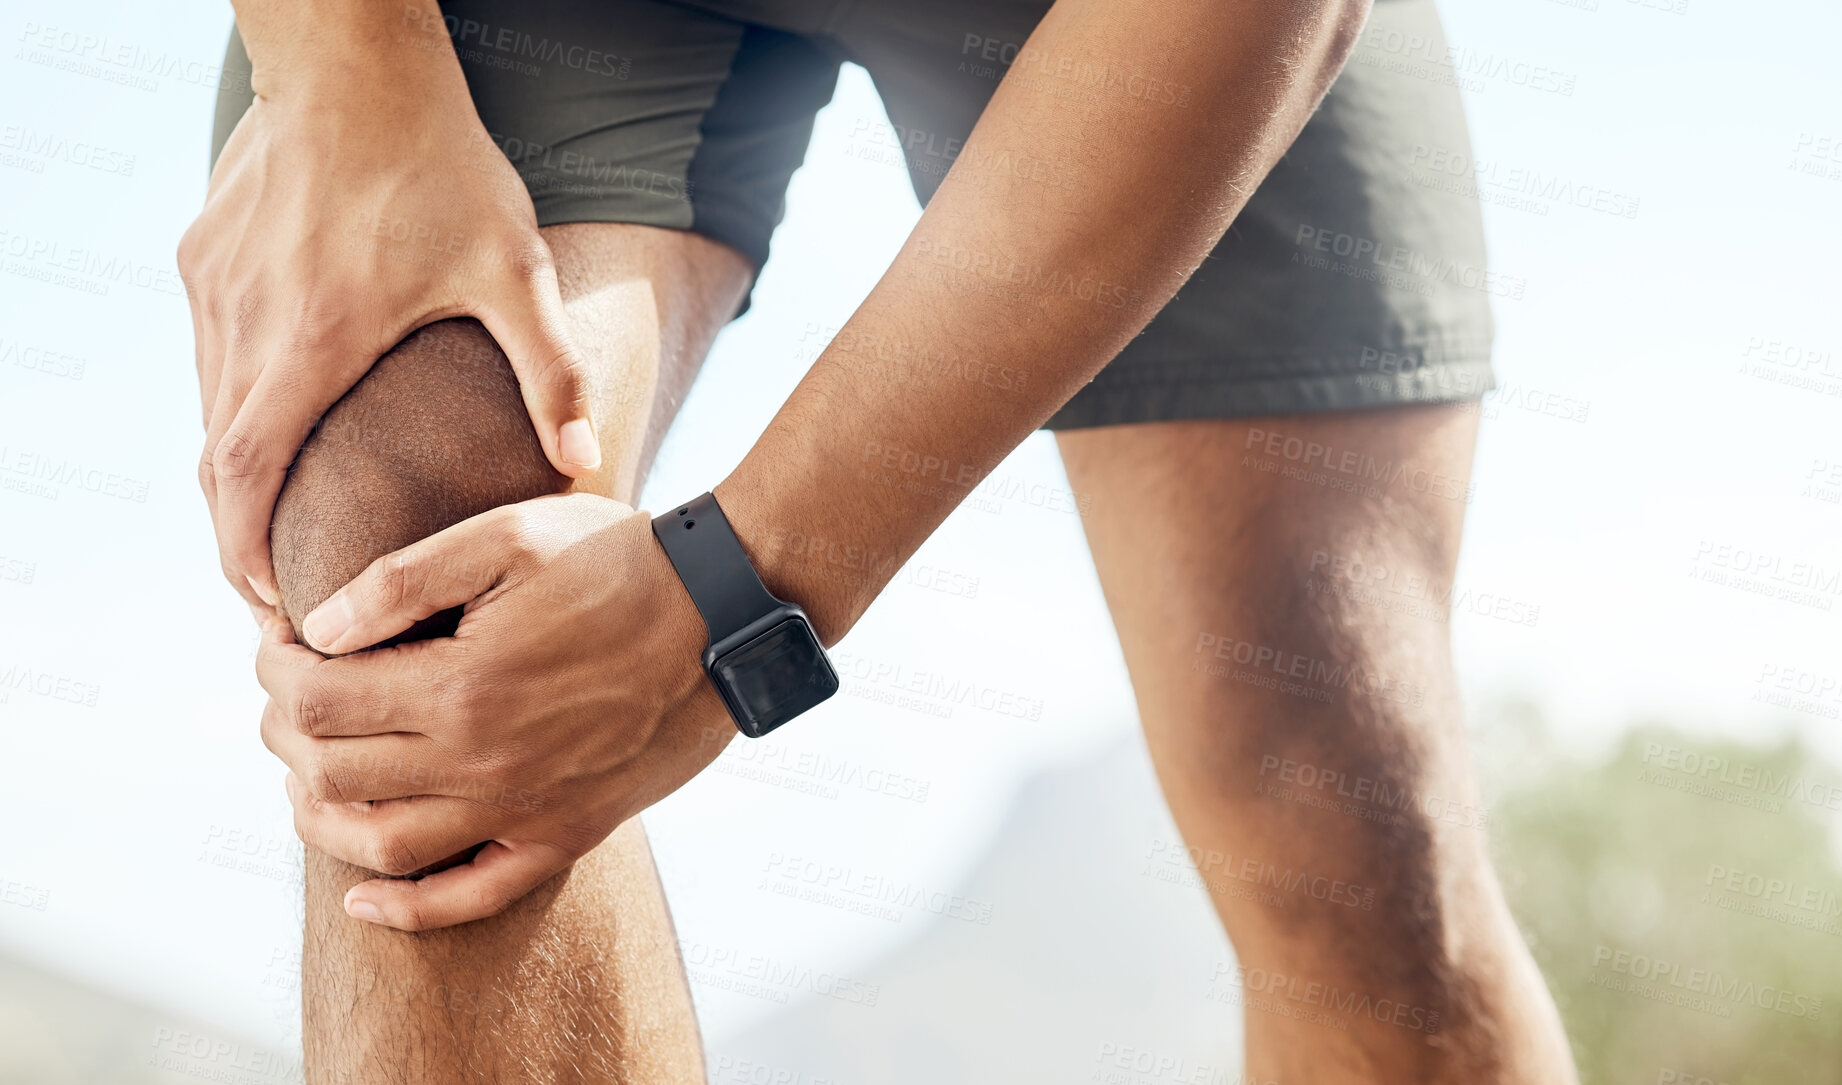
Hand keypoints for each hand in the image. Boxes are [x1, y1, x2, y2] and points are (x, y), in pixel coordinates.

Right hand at [179, 35, 600, 610]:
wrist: (354, 59)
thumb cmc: (440, 165)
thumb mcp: (512, 270)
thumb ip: (550, 372)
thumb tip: (585, 462)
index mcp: (313, 342)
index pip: (247, 478)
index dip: (245, 554)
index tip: (270, 605)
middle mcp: (246, 324)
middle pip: (215, 460)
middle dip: (237, 535)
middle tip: (277, 588)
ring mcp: (215, 288)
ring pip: (205, 407)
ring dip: (232, 472)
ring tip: (276, 521)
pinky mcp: (204, 255)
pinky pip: (206, 352)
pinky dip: (229, 405)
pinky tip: (277, 419)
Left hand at [255, 494, 730, 929]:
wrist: (728, 613)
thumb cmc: (621, 560)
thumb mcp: (509, 536)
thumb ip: (404, 579)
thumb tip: (317, 629)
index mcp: (462, 684)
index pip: (316, 700)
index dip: (273, 669)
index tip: (278, 639)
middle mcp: (485, 762)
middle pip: (333, 772)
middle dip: (285, 729)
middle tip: (288, 690)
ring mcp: (527, 808)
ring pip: (383, 845)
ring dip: (319, 817)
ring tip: (304, 775)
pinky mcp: (568, 833)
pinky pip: (473, 896)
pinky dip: (408, 910)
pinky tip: (363, 897)